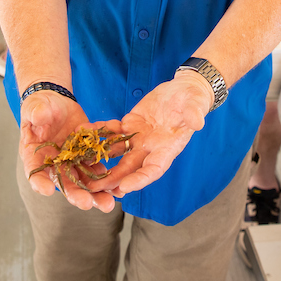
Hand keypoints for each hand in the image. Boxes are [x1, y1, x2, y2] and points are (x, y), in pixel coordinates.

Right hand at [20, 89, 117, 212]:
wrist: (57, 104)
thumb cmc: (41, 107)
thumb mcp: (36, 108)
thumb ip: (37, 113)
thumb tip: (38, 116)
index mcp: (35, 157)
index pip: (34, 172)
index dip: (39, 182)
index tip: (47, 190)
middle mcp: (54, 165)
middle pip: (64, 184)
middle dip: (76, 195)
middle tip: (87, 204)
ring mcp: (72, 162)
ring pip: (84, 182)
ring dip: (96, 194)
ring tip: (109, 204)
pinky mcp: (87, 156)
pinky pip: (98, 169)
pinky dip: (108, 179)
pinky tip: (119, 188)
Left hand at [94, 72, 212, 196]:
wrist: (183, 91)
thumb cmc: (193, 100)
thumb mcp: (196, 105)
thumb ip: (194, 115)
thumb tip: (198, 123)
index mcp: (167, 149)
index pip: (153, 169)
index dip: (140, 179)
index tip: (125, 187)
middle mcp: (150, 148)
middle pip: (130, 168)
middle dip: (113, 180)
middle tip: (96, 189)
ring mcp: (138, 138)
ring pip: (116, 154)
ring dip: (101, 163)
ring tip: (82, 171)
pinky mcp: (128, 125)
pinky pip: (111, 133)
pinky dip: (98, 136)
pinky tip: (83, 137)